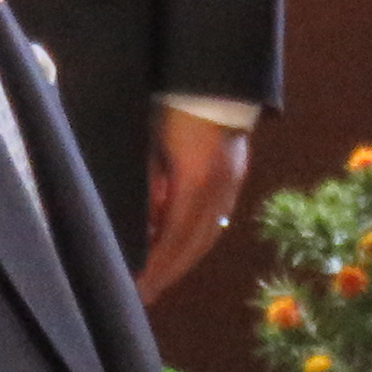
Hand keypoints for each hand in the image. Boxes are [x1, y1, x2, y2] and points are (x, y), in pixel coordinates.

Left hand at [136, 106, 252, 302]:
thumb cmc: (172, 105)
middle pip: (194, 245)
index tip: (136, 288)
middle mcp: (219, 189)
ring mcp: (231, 184)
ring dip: (184, 260)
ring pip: (209, 235)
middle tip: (145, 294)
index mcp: (195, 182)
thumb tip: (144, 222)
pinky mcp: (235, 177)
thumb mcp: (151, 146)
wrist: (214, 76)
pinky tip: (182, 247)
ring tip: (161, 276)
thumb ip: (148, 184)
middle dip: (169, 273)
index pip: (173, 239)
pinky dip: (197, 240)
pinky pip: (216, 220)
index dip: (155, 267)